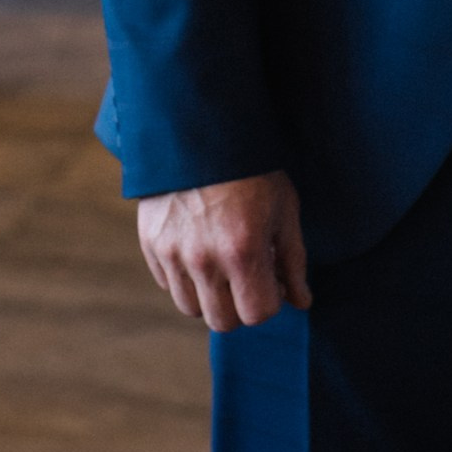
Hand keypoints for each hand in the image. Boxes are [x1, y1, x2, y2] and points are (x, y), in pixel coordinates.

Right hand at [137, 170, 311, 331]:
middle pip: (222, 321)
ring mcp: (172, 253)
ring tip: (223, 264)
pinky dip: (185, 278)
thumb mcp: (284, 209)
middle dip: (240, 306)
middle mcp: (203, 259)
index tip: (272, 281)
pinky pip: (168, 283)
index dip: (270, 301)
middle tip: (248, 277)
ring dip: (210, 296)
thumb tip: (301, 301)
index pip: (256, 314)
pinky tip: (200, 249)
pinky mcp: (150, 244)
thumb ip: (293, 260)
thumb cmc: (253, 169)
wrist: (203, 129)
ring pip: (191, 308)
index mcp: (242, 251)